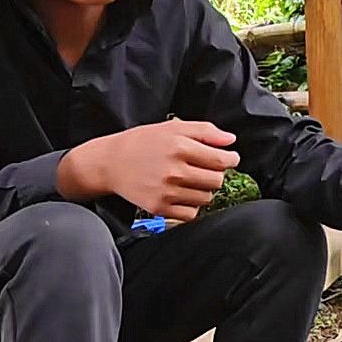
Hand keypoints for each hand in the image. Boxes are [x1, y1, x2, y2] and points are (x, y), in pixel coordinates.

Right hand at [59, 121, 239, 221]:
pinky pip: (191, 214)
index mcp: (179, 147)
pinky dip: (191, 205)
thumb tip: (230, 140)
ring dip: (203, 189)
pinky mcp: (159, 208)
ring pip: (206, 198)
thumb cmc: (142, 142)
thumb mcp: (172, 127)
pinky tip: (181, 194)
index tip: (228, 158)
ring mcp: (166, 192)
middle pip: (216, 181)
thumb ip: (204, 131)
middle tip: (204, 168)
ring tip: (189, 179)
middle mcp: (174, 171)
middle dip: (215, 174)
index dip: (230, 159)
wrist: (110, 163)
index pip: (221, 160)